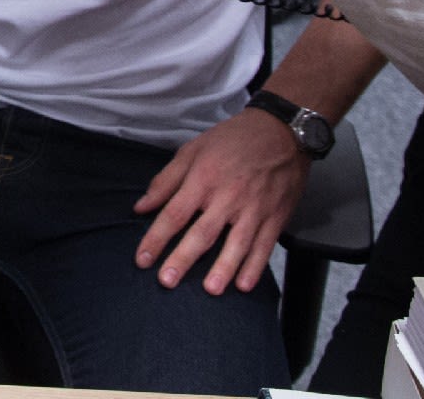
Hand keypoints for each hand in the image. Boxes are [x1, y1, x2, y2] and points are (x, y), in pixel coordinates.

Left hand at [132, 108, 308, 294]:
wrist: (281, 132)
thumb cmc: (232, 140)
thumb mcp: (192, 150)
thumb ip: (166, 181)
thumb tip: (141, 207)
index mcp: (203, 179)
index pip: (174, 214)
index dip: (156, 238)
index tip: (142, 259)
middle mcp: (227, 196)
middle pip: (202, 233)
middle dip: (183, 258)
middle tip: (166, 281)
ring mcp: (254, 208)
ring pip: (236, 243)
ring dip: (223, 268)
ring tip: (210, 290)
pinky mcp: (276, 216)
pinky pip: (264, 245)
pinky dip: (255, 266)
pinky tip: (244, 284)